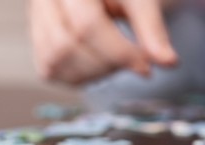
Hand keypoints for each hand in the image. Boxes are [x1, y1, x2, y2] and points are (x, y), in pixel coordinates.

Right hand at [28, 0, 177, 84]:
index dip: (118, 53)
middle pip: (66, 45)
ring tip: (118, 63)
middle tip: (135, 64)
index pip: (86, 25)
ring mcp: (35, 17)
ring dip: (92, 74)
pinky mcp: (37, 36)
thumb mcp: (140, 0)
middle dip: (106, 64)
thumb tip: (169, 62)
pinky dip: (78, 77)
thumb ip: (152, 29)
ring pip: (53, 60)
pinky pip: (48, 68)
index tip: (146, 69)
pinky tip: (101, 68)